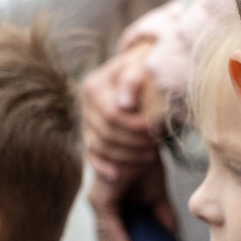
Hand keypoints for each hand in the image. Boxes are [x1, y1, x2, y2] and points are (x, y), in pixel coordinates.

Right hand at [81, 46, 164, 183]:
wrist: (142, 75)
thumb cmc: (145, 69)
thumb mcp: (141, 66)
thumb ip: (132, 79)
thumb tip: (124, 104)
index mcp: (93, 87)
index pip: (111, 115)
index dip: (133, 125)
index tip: (154, 128)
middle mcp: (85, 105)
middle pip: (106, 134)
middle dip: (133, 142)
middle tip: (155, 142)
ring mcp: (86, 122)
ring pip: (100, 147)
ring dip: (127, 155)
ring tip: (150, 153)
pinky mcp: (90, 136)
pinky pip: (90, 156)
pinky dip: (103, 166)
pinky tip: (117, 175)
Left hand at [90, 162, 174, 240]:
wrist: (143, 138)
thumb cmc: (146, 161)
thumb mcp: (158, 196)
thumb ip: (163, 218)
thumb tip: (173, 239)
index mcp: (111, 204)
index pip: (116, 236)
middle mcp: (100, 205)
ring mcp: (98, 202)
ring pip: (107, 238)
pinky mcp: (101, 199)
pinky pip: (110, 229)